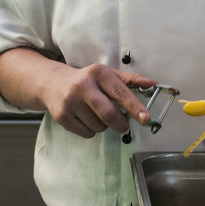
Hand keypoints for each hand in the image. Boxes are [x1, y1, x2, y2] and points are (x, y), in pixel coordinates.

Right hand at [41, 63, 158, 137]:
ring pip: (99, 126)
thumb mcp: (107, 75)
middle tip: (124, 125)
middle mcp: (83, 85)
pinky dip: (92, 130)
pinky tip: (85, 119)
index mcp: (98, 73)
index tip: (146, 118)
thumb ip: (130, 81)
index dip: (135, 107)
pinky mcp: (62, 116)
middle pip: (109, 114)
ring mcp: (70, 102)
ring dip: (104, 126)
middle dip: (121, 124)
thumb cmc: (86, 80)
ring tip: (96, 115)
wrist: (51, 83)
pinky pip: (87, 133)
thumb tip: (153, 84)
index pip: (120, 92)